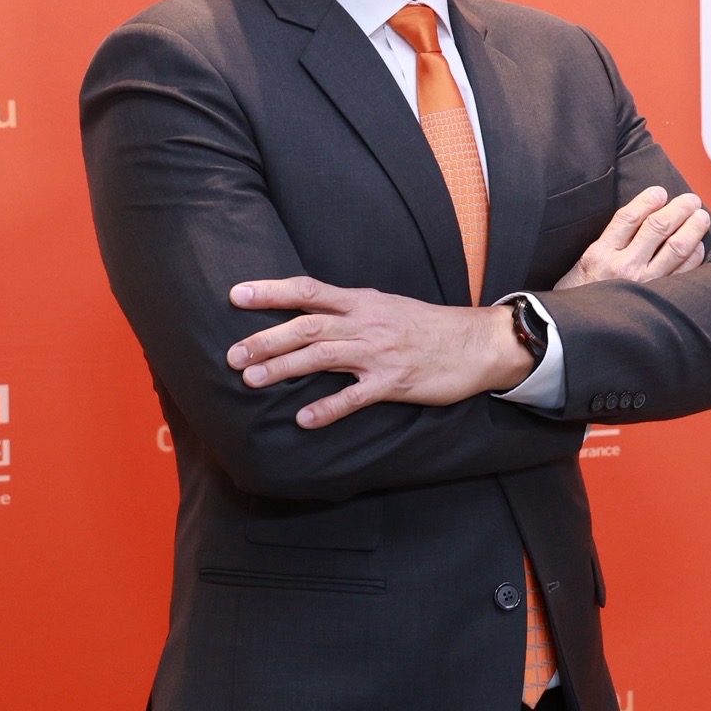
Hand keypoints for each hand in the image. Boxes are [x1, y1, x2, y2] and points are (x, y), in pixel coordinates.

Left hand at [225, 277, 534, 428]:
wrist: (478, 342)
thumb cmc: (430, 326)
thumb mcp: (388, 307)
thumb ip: (351, 310)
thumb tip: (310, 314)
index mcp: (363, 302)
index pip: (308, 290)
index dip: (271, 292)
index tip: (236, 295)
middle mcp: (367, 323)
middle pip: (307, 326)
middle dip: (266, 339)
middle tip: (231, 355)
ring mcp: (380, 353)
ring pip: (323, 356)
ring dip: (284, 368)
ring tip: (252, 381)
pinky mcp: (395, 382)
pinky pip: (356, 397)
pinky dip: (328, 408)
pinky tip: (304, 420)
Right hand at [555, 185, 710, 289]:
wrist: (577, 333)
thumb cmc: (581, 296)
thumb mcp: (583, 263)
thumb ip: (608, 242)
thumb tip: (640, 216)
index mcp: (600, 254)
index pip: (629, 217)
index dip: (648, 200)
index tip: (660, 192)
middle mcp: (622, 267)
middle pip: (658, 227)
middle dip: (679, 208)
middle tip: (691, 200)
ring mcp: (643, 285)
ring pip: (677, 247)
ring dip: (693, 228)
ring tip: (701, 216)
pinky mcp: (658, 299)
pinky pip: (684, 272)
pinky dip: (695, 255)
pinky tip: (698, 245)